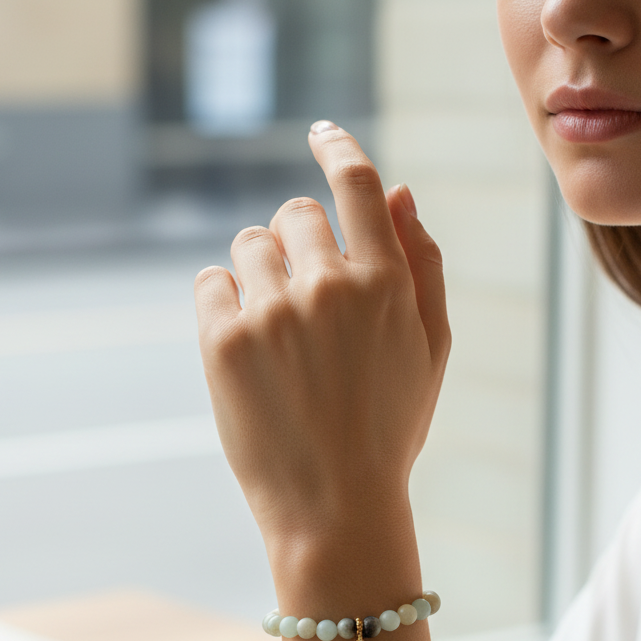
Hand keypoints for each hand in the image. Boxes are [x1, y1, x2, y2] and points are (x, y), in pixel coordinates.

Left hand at [195, 122, 449, 561]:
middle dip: (298, 245)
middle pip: (292, 214)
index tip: (322, 133)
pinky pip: (211, 281)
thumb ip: (423, 266)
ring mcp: (271, 313)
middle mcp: (328, 287)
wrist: (334, 507)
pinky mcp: (221, 342)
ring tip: (278, 336)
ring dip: (261, 275)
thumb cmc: (388, 430)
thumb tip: (400, 193)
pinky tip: (248, 345)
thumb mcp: (430, 351)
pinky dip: (225, 302)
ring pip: (249, 245)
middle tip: (305, 303)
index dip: (337, 148)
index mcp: (385, 284)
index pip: (355, 185)